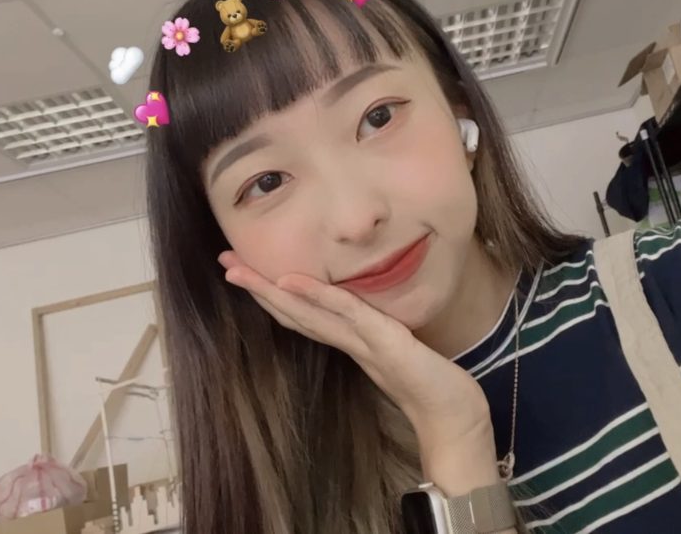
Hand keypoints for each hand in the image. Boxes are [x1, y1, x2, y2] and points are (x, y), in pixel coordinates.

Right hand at [218, 251, 491, 447]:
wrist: (456, 417)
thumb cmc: (433, 384)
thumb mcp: (401, 348)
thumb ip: (379, 334)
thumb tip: (364, 317)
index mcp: (352, 342)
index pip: (305, 315)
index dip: (273, 295)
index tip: (245, 272)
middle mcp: (350, 343)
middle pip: (295, 312)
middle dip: (258, 288)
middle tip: (224, 263)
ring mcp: (365, 344)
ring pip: (309, 314)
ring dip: (271, 291)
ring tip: (238, 270)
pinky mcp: (386, 343)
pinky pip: (348, 314)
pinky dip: (318, 296)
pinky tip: (291, 281)